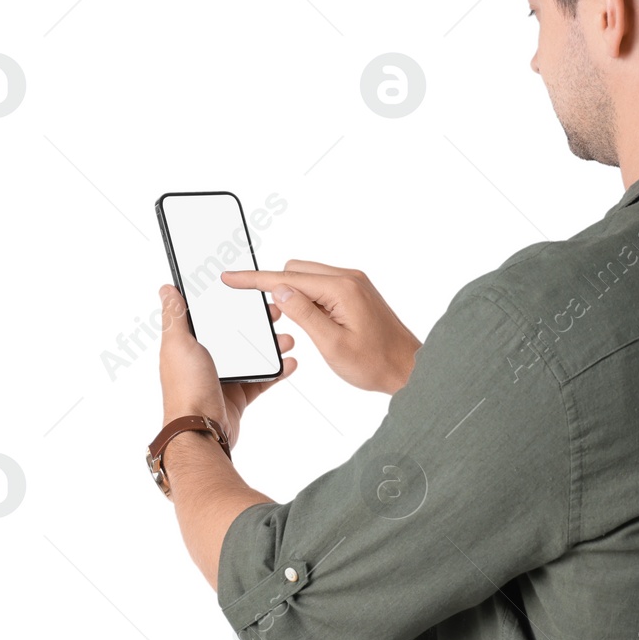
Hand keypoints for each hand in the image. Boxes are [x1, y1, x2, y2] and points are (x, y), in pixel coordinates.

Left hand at [156, 284, 296, 448]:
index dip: (228, 303)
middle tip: (275, 313)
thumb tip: (167, 289)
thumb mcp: (178, 344)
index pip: (210, 317)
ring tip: (287, 339)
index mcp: (188, 345)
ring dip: (271, 346)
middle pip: (236, 334)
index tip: (248, 293)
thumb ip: (175, 316)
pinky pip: (262, 379)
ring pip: (252, 356)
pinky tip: (289, 362)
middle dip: (257, 323)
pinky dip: (277, 371)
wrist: (202, 430)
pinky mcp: (239, 396)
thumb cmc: (187, 388)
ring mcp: (223, 378)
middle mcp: (205, 360)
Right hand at [220, 260, 420, 393]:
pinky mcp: (356, 292)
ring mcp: (354, 283)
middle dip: (277, 289)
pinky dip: (310, 299)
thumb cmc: (375, 363)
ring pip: (308, 277)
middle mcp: (349, 278)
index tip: (230, 278)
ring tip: (304, 328)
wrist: (408, 368)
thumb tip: (280, 290)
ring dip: (295, 296)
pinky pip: (322, 286)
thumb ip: (304, 314)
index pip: (287, 278)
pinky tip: (315, 322)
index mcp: (342, 288)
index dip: (255, 279)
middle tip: (275, 320)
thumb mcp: (332, 344)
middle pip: (296, 270)